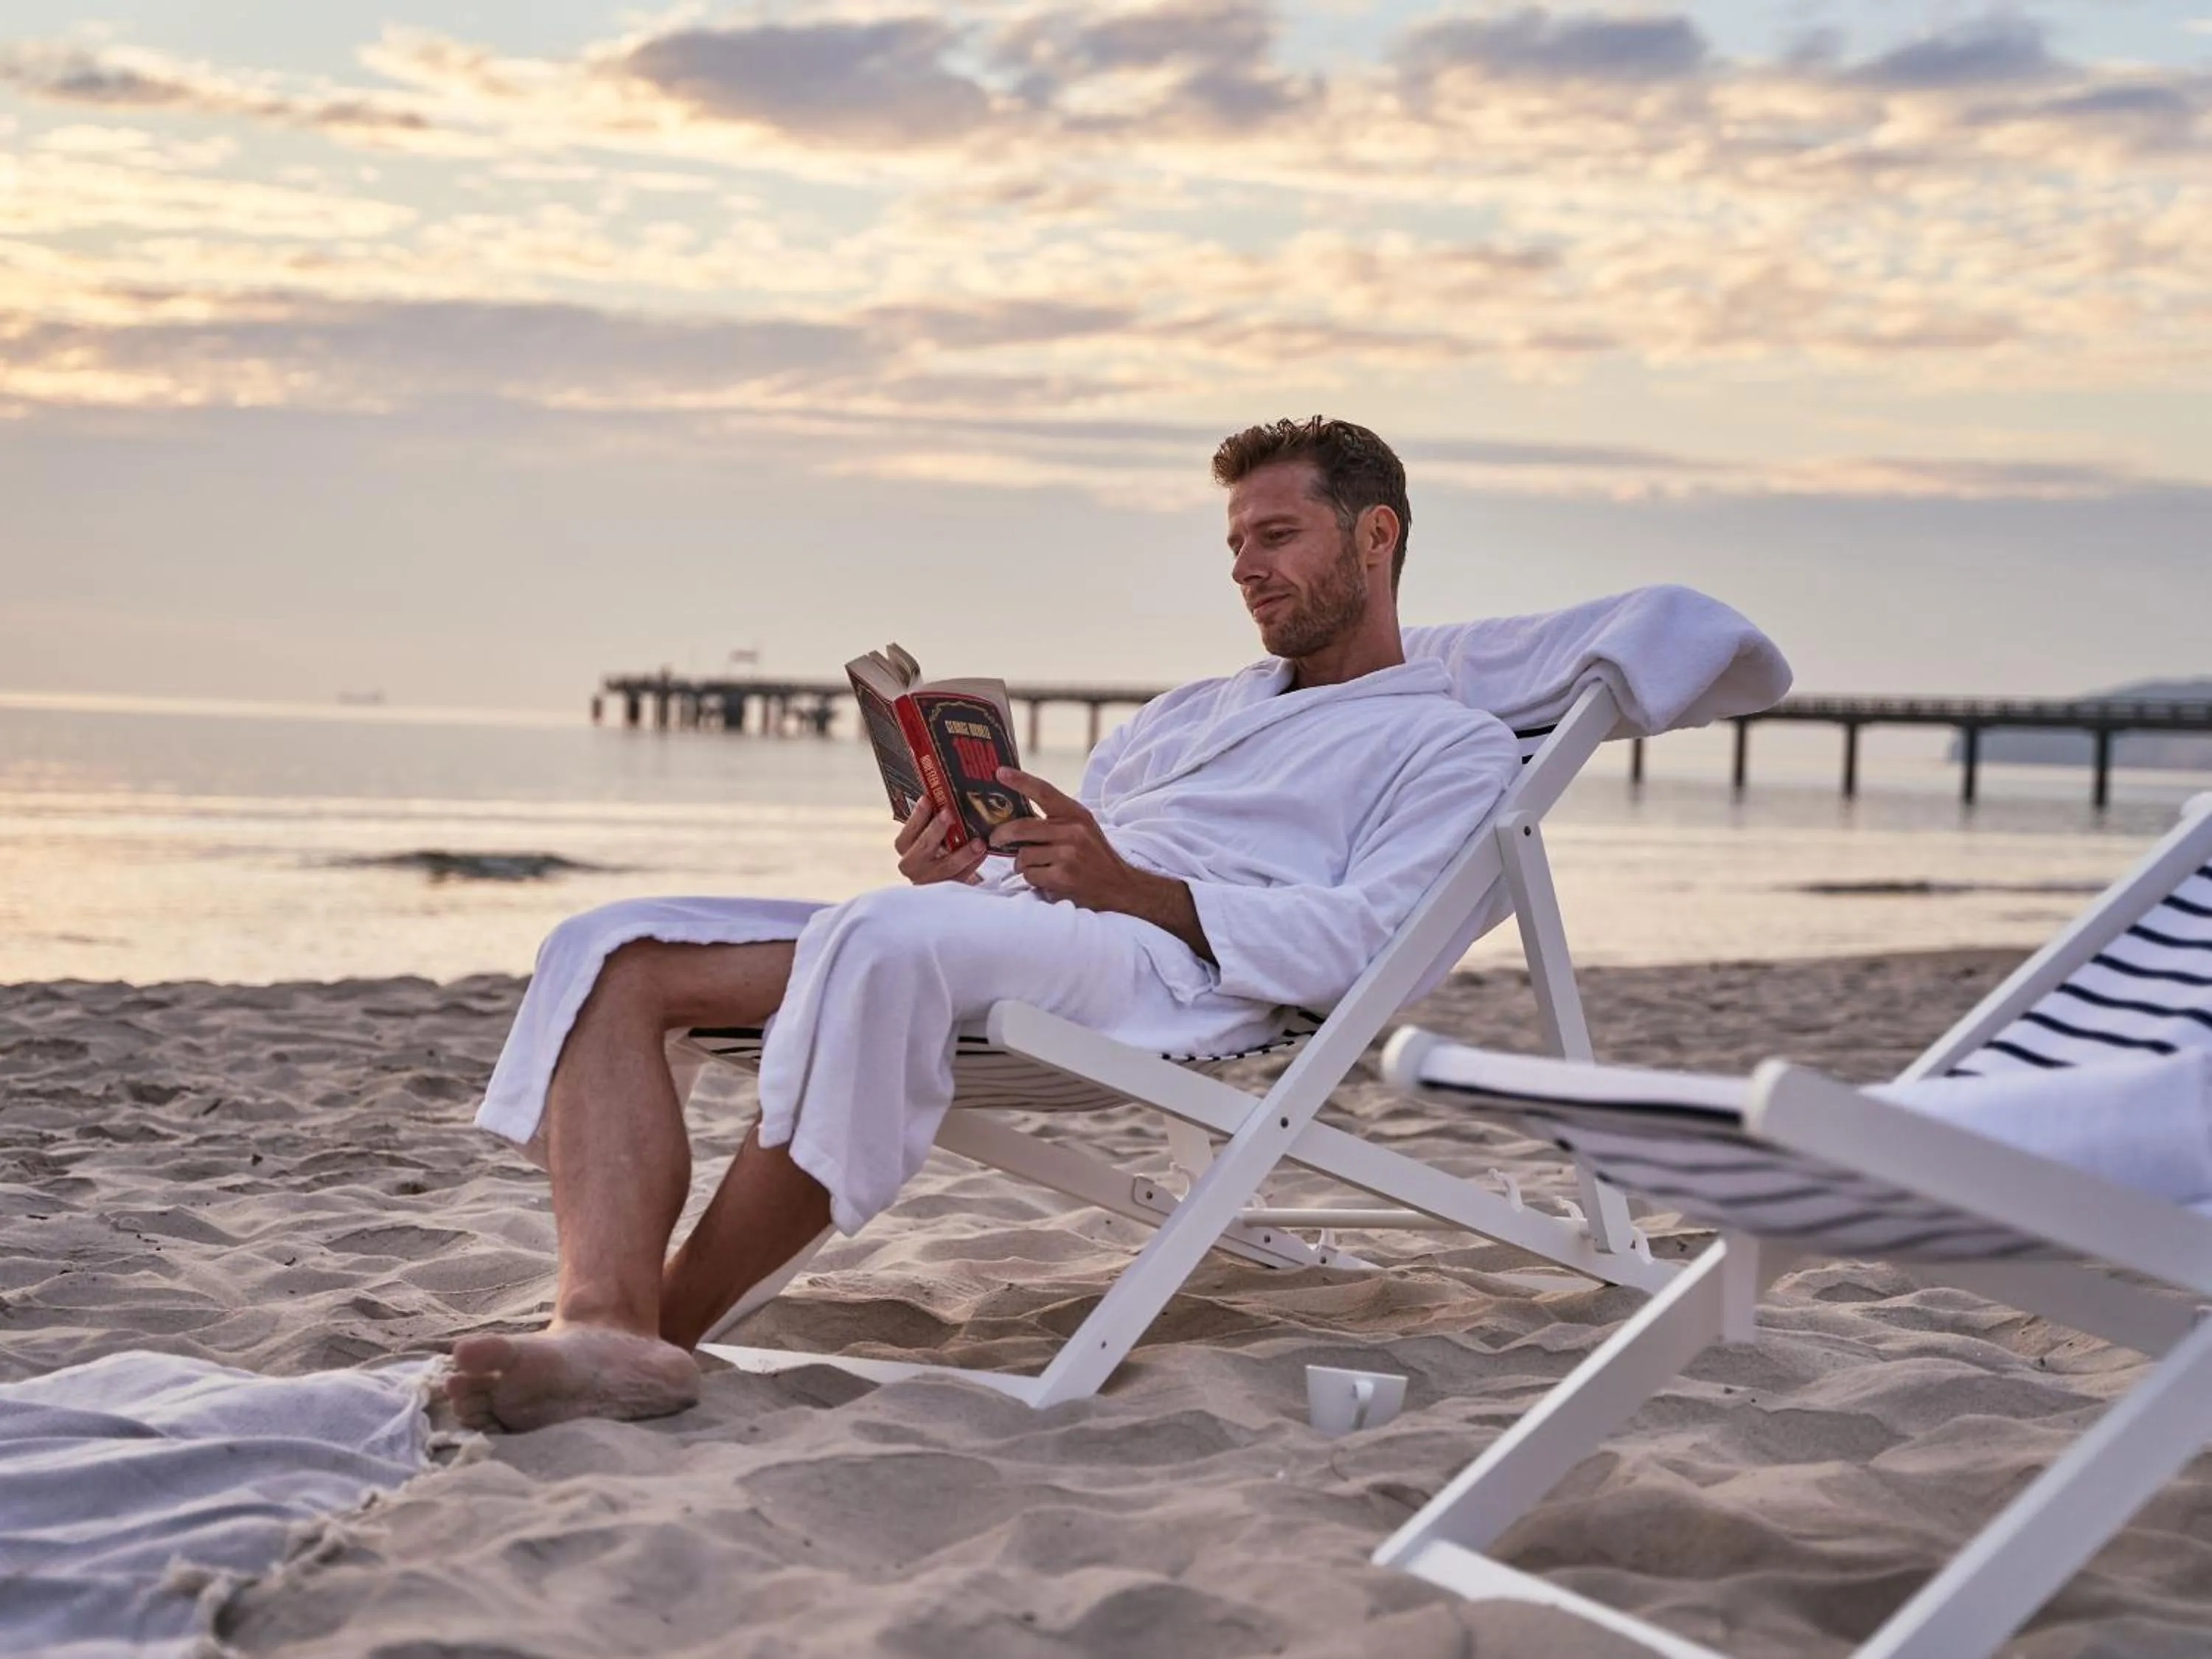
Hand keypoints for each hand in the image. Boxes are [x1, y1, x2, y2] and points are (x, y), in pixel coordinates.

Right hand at [894, 801, 986, 886]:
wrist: (940, 879)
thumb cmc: (934, 849)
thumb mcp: (927, 835)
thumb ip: (931, 820)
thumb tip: (943, 792)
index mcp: (905, 848)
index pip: (907, 833)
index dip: (916, 817)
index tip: (927, 799)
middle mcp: (912, 865)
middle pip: (923, 847)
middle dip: (936, 830)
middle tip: (949, 814)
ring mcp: (928, 880)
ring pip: (945, 866)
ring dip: (963, 853)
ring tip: (978, 842)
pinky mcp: (946, 888)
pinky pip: (961, 877)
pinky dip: (973, 864)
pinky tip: (983, 853)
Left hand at [988, 768, 1140, 909]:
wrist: (1120, 886)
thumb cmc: (1095, 856)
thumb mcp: (1083, 827)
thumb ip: (1056, 819)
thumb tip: (1016, 814)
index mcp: (1076, 814)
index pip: (1043, 791)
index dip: (1020, 780)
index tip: (1000, 772)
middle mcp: (1073, 831)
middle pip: (1021, 827)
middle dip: (1001, 835)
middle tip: (996, 840)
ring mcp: (1068, 855)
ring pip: (1023, 855)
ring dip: (1022, 864)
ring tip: (1037, 867)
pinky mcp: (1063, 877)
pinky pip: (1030, 876)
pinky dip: (1033, 880)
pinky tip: (1047, 881)